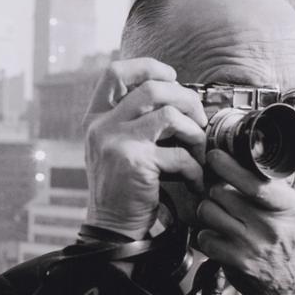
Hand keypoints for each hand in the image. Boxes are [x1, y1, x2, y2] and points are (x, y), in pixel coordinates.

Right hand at [83, 58, 207, 239]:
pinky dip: (195, 168)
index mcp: (96, 118)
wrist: (112, 227)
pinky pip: (179, 154)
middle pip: (152, 88)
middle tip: (199, 120)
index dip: (147, 67)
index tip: (171, 78)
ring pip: (170, 115)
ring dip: (195, 132)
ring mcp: (116, 142)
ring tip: (198, 152)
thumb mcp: (115, 147)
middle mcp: (101, 126)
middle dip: (186, 99)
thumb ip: (132, 120)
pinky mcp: (135, 162)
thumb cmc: (122, 188)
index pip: (114, 73)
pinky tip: (194, 181)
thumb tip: (175, 94)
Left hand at [195, 149, 294, 294]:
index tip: (214, 155)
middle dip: (215, 190)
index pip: (254, 183)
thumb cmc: (292, 238)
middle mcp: (270, 226)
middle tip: (219, 194)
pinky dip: (206, 235)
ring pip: (208, 212)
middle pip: (222, 193)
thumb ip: (273, 187)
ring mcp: (251, 246)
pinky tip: (217, 235)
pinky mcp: (235, 262)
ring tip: (219, 214)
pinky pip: (205, 237)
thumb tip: (243, 158)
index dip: (229, 166)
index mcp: (288, 207)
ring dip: (208, 210)